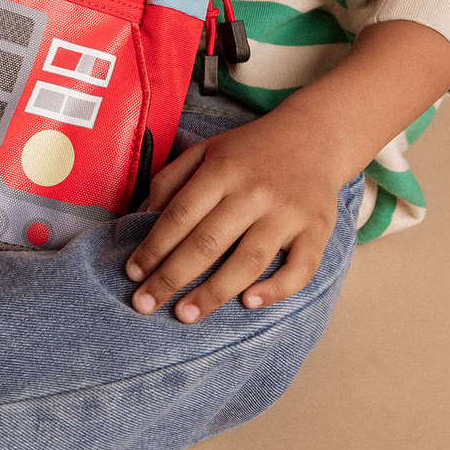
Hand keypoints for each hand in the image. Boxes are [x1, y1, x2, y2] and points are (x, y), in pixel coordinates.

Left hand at [124, 106, 344, 323]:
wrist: (315, 135)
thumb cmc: (251, 150)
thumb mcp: (206, 150)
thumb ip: (172, 179)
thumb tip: (144, 216)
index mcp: (223, 170)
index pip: (180, 214)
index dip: (154, 246)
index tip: (133, 273)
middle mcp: (254, 192)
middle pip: (207, 242)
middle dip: (172, 277)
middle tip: (145, 305)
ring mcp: (288, 213)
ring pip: (248, 261)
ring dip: (213, 293)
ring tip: (184, 314)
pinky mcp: (316, 231)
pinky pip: (299, 268)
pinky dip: (275, 290)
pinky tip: (248, 303)